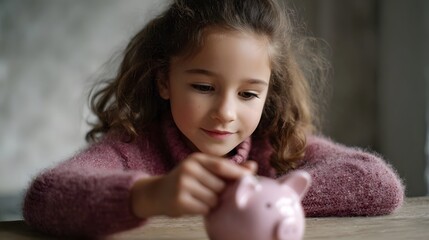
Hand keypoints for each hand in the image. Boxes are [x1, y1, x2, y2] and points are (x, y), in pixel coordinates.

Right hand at [131, 153, 256, 217]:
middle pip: (220, 186)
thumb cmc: (186, 181)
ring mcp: (182, 185)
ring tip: (200, 198)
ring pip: (213, 199)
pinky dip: (204, 210)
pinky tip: (194, 205)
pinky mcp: (179, 201)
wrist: (157, 193)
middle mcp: (188, 169)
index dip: (238, 174)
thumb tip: (253, 166)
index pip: (222, 166)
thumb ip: (227, 168)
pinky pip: (204, 209)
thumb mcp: (204, 169)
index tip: (250, 180)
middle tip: (211, 192)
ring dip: (212, 203)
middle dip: (221, 193)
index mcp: (196, 159)